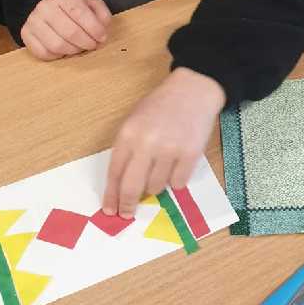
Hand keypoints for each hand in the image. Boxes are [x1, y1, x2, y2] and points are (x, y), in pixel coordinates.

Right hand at [20, 0, 111, 59]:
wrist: (47, 8)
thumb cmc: (72, 9)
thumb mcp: (90, 4)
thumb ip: (101, 13)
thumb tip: (103, 28)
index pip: (80, 13)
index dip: (94, 29)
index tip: (102, 37)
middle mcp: (45, 7)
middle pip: (70, 32)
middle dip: (86, 43)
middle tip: (92, 45)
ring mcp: (33, 21)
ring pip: (57, 45)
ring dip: (73, 51)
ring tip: (79, 48)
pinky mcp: (26, 35)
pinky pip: (43, 53)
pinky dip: (57, 56)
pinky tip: (64, 50)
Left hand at [102, 68, 225, 218]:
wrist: (193, 90)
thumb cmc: (160, 106)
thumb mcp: (134, 121)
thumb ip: (127, 150)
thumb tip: (121, 186)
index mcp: (128, 133)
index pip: (115, 172)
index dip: (111, 195)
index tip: (110, 209)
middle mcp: (147, 143)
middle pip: (132, 187)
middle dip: (128, 204)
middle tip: (127, 213)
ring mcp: (170, 150)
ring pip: (156, 187)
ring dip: (156, 185)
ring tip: (161, 167)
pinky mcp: (190, 155)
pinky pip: (178, 183)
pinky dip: (176, 179)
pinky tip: (177, 163)